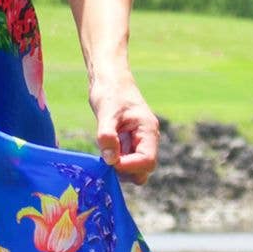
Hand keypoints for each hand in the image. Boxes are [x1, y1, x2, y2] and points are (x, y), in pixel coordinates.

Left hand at [89, 69, 159, 184]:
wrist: (110, 81)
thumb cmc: (110, 92)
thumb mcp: (106, 113)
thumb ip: (107, 136)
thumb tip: (110, 160)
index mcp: (148, 131)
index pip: (147, 161)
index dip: (129, 166)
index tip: (110, 161)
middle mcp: (147, 139)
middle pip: (143, 170)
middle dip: (125, 170)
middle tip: (105, 161)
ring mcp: (139, 142)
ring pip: (134, 168)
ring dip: (119, 167)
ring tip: (104, 153)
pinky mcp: (129, 143)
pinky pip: (126, 160)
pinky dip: (115, 161)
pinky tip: (104, 151)